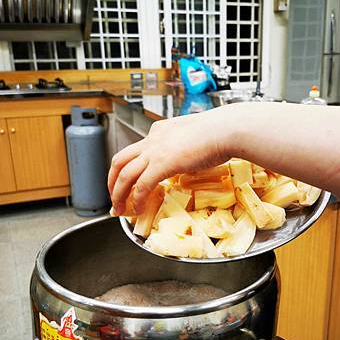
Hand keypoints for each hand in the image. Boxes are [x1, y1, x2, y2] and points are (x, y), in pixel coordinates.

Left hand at [108, 109, 233, 214]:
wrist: (227, 129)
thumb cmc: (221, 132)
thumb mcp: (195, 138)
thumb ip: (186, 149)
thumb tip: (189, 160)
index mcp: (160, 131)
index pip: (137, 150)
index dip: (130, 168)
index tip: (131, 182)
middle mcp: (153, 139)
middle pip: (119, 160)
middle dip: (112, 181)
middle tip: (115, 197)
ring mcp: (155, 151)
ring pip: (123, 174)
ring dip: (118, 194)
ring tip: (119, 209)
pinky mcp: (162, 164)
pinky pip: (141, 186)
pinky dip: (136, 200)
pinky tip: (137, 210)